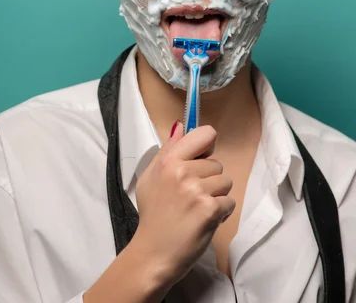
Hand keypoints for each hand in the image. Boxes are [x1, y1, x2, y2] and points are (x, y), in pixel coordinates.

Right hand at [131, 121, 234, 285]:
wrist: (153, 254)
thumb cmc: (152, 215)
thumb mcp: (150, 177)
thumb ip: (167, 150)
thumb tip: (181, 126)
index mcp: (169, 160)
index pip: (205, 134)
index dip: (207, 146)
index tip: (201, 159)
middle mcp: (183, 172)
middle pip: (217, 164)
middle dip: (209, 180)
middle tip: (190, 197)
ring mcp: (197, 191)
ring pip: (225, 183)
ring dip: (216, 197)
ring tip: (197, 209)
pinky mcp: (210, 210)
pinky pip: (229, 202)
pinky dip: (221, 213)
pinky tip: (204, 221)